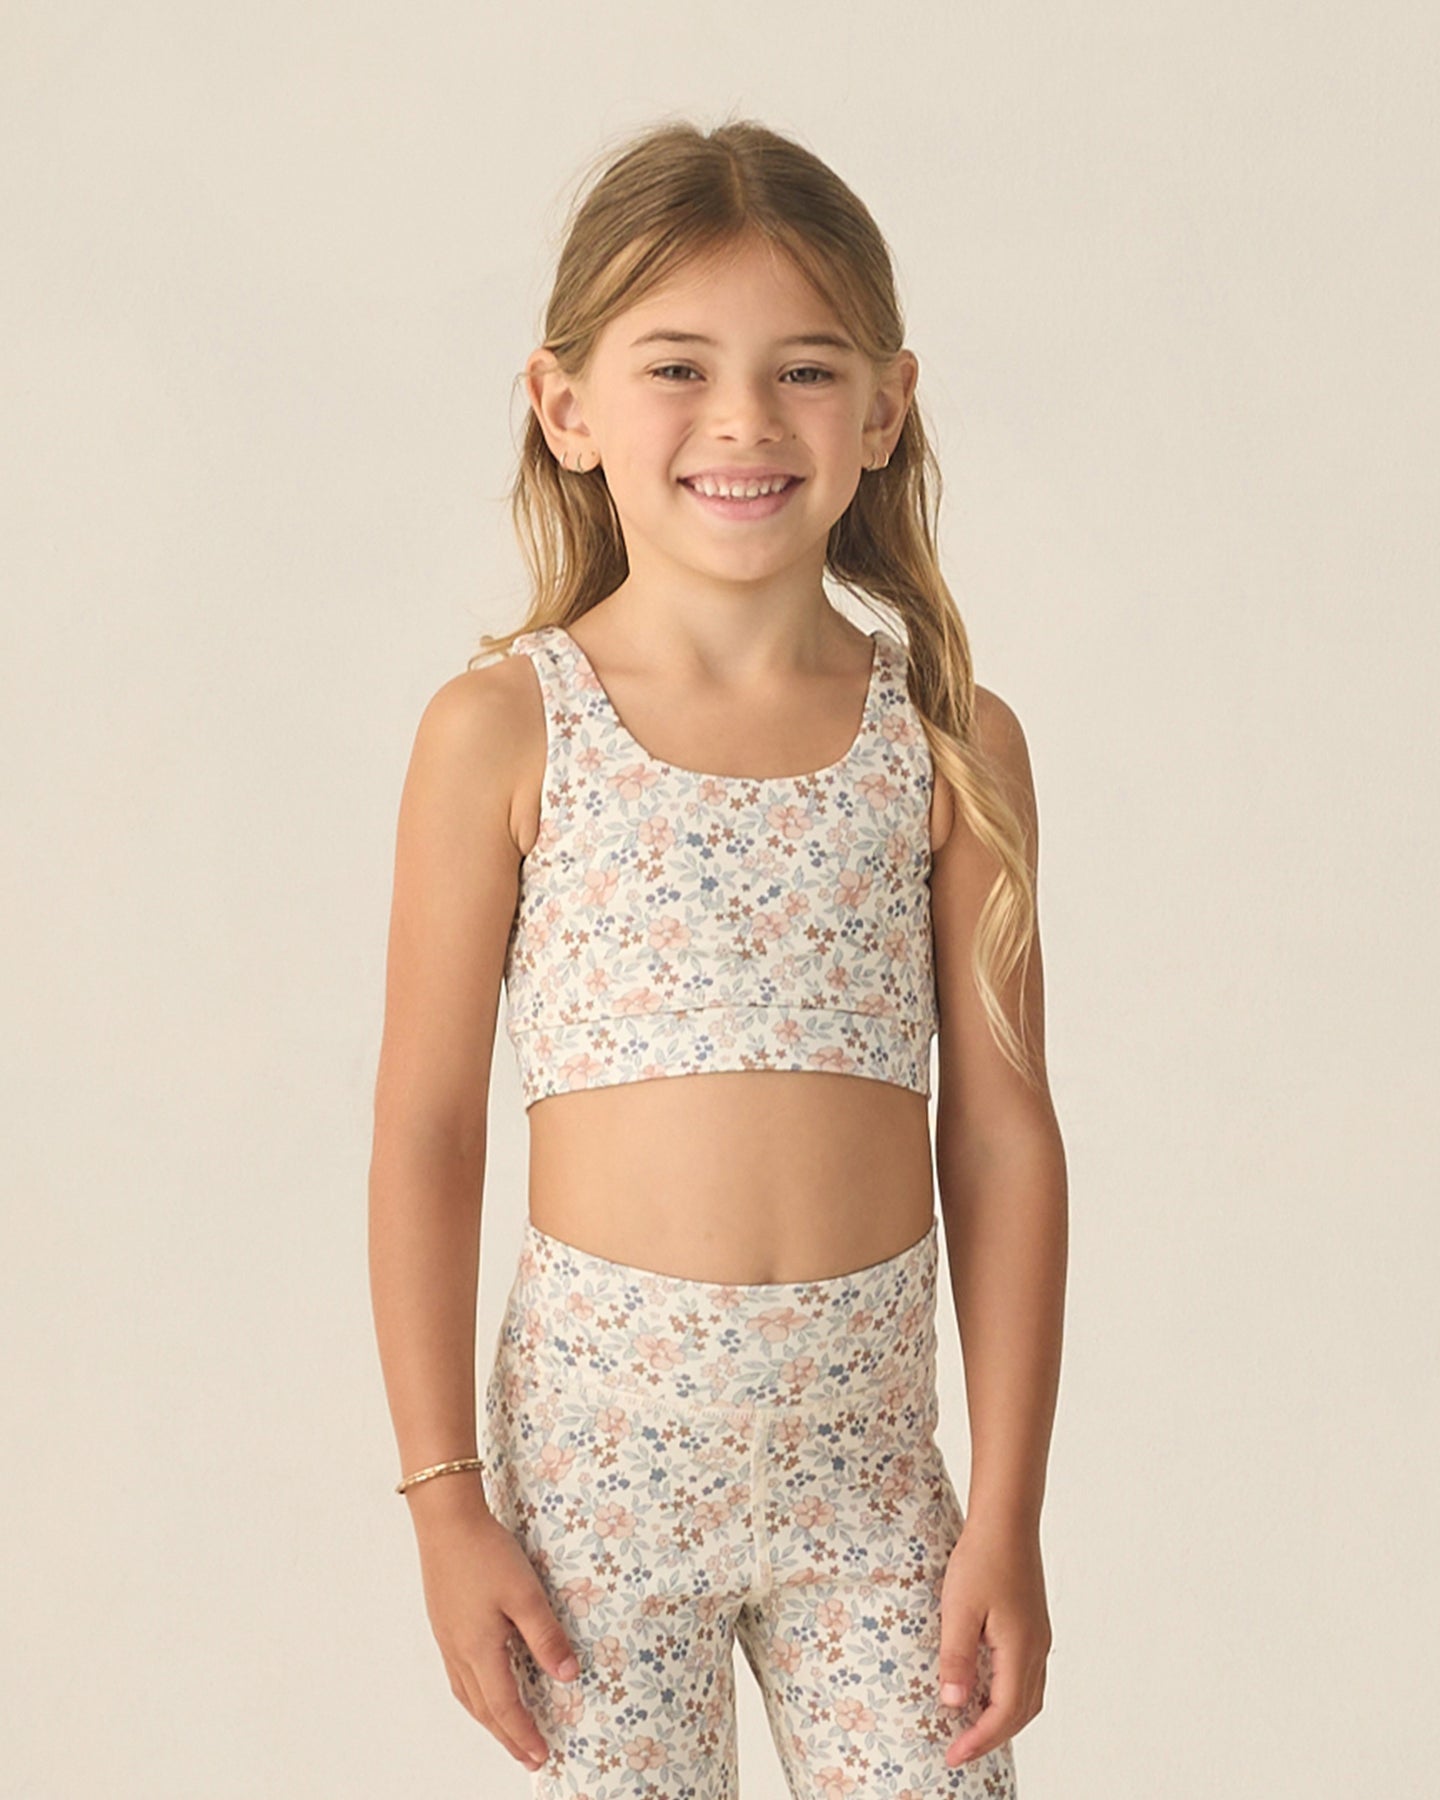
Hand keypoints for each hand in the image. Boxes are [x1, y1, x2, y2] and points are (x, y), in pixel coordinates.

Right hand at [414, 1505, 581, 1774]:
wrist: (446, 1521)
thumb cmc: (486, 1553)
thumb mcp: (526, 1594)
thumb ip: (546, 1637)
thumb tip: (568, 1676)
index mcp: (480, 1649)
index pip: (504, 1706)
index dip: (524, 1734)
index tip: (541, 1756)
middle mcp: (459, 1651)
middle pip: (483, 1709)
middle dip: (507, 1736)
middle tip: (528, 1756)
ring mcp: (447, 1638)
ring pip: (468, 1694)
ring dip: (489, 1719)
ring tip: (507, 1731)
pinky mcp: (443, 1623)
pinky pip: (459, 1675)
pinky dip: (475, 1695)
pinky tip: (484, 1686)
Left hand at [936, 1515, 1051, 1768]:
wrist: (1007, 1521)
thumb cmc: (981, 1558)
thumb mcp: (959, 1608)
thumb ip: (956, 1657)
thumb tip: (953, 1704)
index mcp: (1020, 1650)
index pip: (1003, 1714)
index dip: (979, 1741)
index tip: (952, 1756)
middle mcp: (1036, 1649)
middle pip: (1021, 1712)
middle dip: (992, 1737)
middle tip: (960, 1750)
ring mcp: (1038, 1638)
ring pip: (1028, 1696)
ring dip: (1003, 1719)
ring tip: (972, 1729)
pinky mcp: (1033, 1626)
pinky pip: (1027, 1676)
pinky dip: (1009, 1696)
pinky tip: (986, 1689)